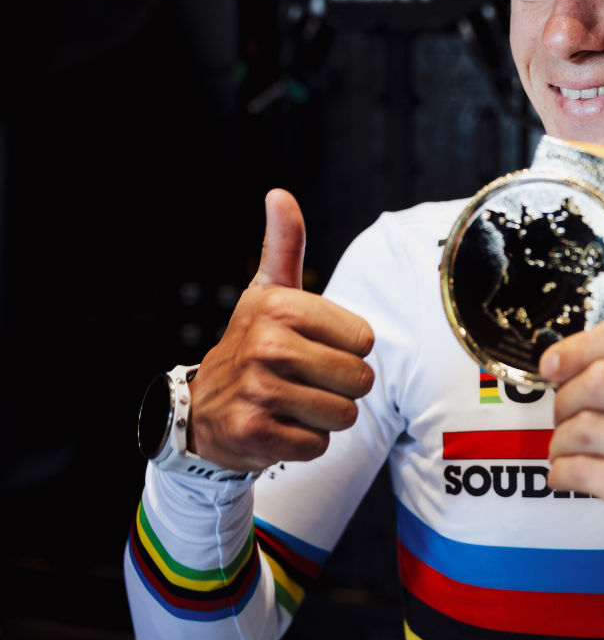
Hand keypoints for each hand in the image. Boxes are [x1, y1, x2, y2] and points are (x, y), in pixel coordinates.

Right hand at [188, 189, 375, 471]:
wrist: (202, 410)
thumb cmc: (254, 344)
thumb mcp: (267, 293)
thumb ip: (283, 246)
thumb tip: (279, 194)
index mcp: (280, 308)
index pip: (365, 340)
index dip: (347, 350)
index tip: (313, 347)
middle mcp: (267, 345)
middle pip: (360, 380)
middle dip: (341, 388)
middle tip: (305, 381)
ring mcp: (259, 391)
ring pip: (344, 415)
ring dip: (325, 417)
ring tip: (293, 404)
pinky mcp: (256, 433)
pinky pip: (319, 445)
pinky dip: (305, 443)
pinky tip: (279, 427)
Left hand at [539, 320, 603, 588]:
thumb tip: (565, 360)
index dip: (580, 346)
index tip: (553, 363)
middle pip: (602, 378)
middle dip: (564, 399)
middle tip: (563, 418)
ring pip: (584, 426)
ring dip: (559, 442)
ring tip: (567, 454)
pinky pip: (581, 469)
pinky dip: (561, 473)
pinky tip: (569, 478)